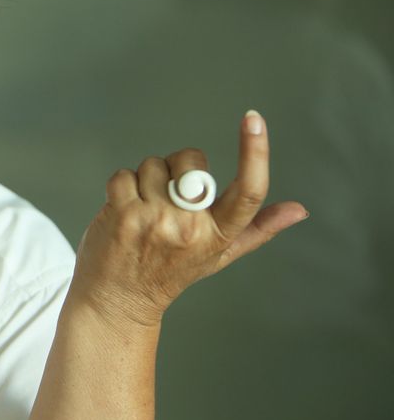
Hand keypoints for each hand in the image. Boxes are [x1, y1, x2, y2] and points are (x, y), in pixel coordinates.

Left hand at [69, 110, 307, 327]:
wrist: (119, 299)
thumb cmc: (169, 272)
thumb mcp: (219, 254)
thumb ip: (258, 228)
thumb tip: (299, 210)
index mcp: (218, 235)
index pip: (248, 192)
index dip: (255, 152)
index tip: (254, 120)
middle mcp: (189, 228)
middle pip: (191, 162)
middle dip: (178, 167)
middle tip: (168, 199)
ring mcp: (154, 221)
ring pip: (153, 165)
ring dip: (146, 179)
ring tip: (144, 210)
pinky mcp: (122, 214)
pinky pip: (124, 174)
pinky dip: (121, 185)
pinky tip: (123, 209)